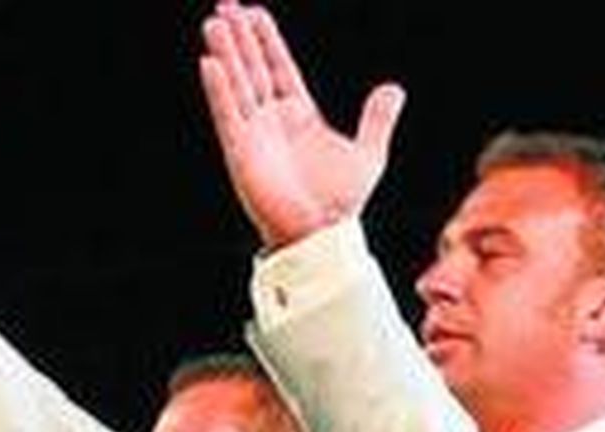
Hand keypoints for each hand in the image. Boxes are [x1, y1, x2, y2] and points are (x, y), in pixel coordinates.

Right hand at [198, 3, 404, 246]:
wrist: (322, 236)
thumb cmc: (343, 204)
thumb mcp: (369, 155)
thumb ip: (377, 120)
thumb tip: (394, 89)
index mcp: (299, 116)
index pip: (278, 67)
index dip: (266, 40)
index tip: (254, 11)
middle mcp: (273, 122)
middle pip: (253, 69)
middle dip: (240, 37)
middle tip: (225, 4)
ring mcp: (255, 136)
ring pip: (237, 85)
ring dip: (225, 54)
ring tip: (214, 22)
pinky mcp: (242, 153)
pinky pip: (228, 114)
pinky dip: (219, 89)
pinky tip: (210, 62)